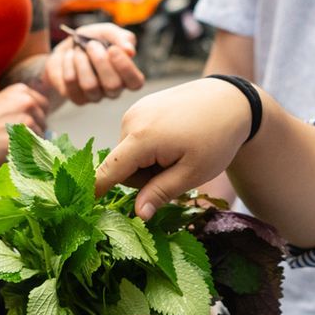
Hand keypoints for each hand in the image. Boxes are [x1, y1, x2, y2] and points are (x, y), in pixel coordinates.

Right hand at [0, 83, 51, 166]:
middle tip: (15, 137)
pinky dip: (27, 153)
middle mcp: (28, 103)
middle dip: (33, 130)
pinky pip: (35, 149)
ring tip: (9, 145)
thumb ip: (18, 105)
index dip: (35, 116)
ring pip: (40, 136)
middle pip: (43, 120)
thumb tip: (35, 116)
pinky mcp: (26, 140)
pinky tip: (11, 152)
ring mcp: (28, 122)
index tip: (24, 123)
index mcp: (21, 91)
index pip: (43, 104)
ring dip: (29, 143)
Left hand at [43, 22, 146, 105]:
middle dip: (100, 61)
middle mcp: (113, 90)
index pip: (136, 82)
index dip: (125, 68)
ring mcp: (95, 96)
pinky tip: (70, 56)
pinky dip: (68, 63)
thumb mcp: (108, 32)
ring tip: (78, 49)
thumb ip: (122, 38)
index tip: (112, 49)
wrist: (68, 46)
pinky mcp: (76, 97)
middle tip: (91, 44)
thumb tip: (130, 51)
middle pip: (113, 86)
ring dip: (82, 61)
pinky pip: (71, 82)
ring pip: (90, 86)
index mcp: (126, 75)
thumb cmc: (94, 40)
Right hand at [94, 78, 256, 217]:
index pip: (108, 170)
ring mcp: (135, 110)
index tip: (84, 206)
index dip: (95, 190)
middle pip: (122, 166)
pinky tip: (174, 140)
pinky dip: (150, 147)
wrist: (230, 100)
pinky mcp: (141, 107)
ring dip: (148, 163)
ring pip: (129, 153)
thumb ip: (161, 192)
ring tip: (178, 154)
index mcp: (142, 138)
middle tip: (176, 173)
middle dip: (143, 178)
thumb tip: (138, 215)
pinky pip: (135, 138)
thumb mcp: (193, 172)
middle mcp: (131, 121)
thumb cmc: (216, 138)